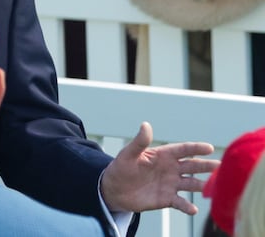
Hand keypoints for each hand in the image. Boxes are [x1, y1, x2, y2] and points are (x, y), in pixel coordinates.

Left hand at [100, 122, 219, 213]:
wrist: (115, 189)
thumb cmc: (121, 168)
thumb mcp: (128, 154)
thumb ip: (139, 142)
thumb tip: (145, 125)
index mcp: (163, 155)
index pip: (183, 150)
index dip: (196, 148)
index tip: (209, 148)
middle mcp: (171, 169)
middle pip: (193, 166)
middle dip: (207, 166)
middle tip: (221, 167)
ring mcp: (171, 184)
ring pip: (192, 184)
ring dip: (203, 185)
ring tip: (214, 188)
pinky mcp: (167, 199)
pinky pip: (180, 203)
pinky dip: (187, 206)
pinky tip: (193, 209)